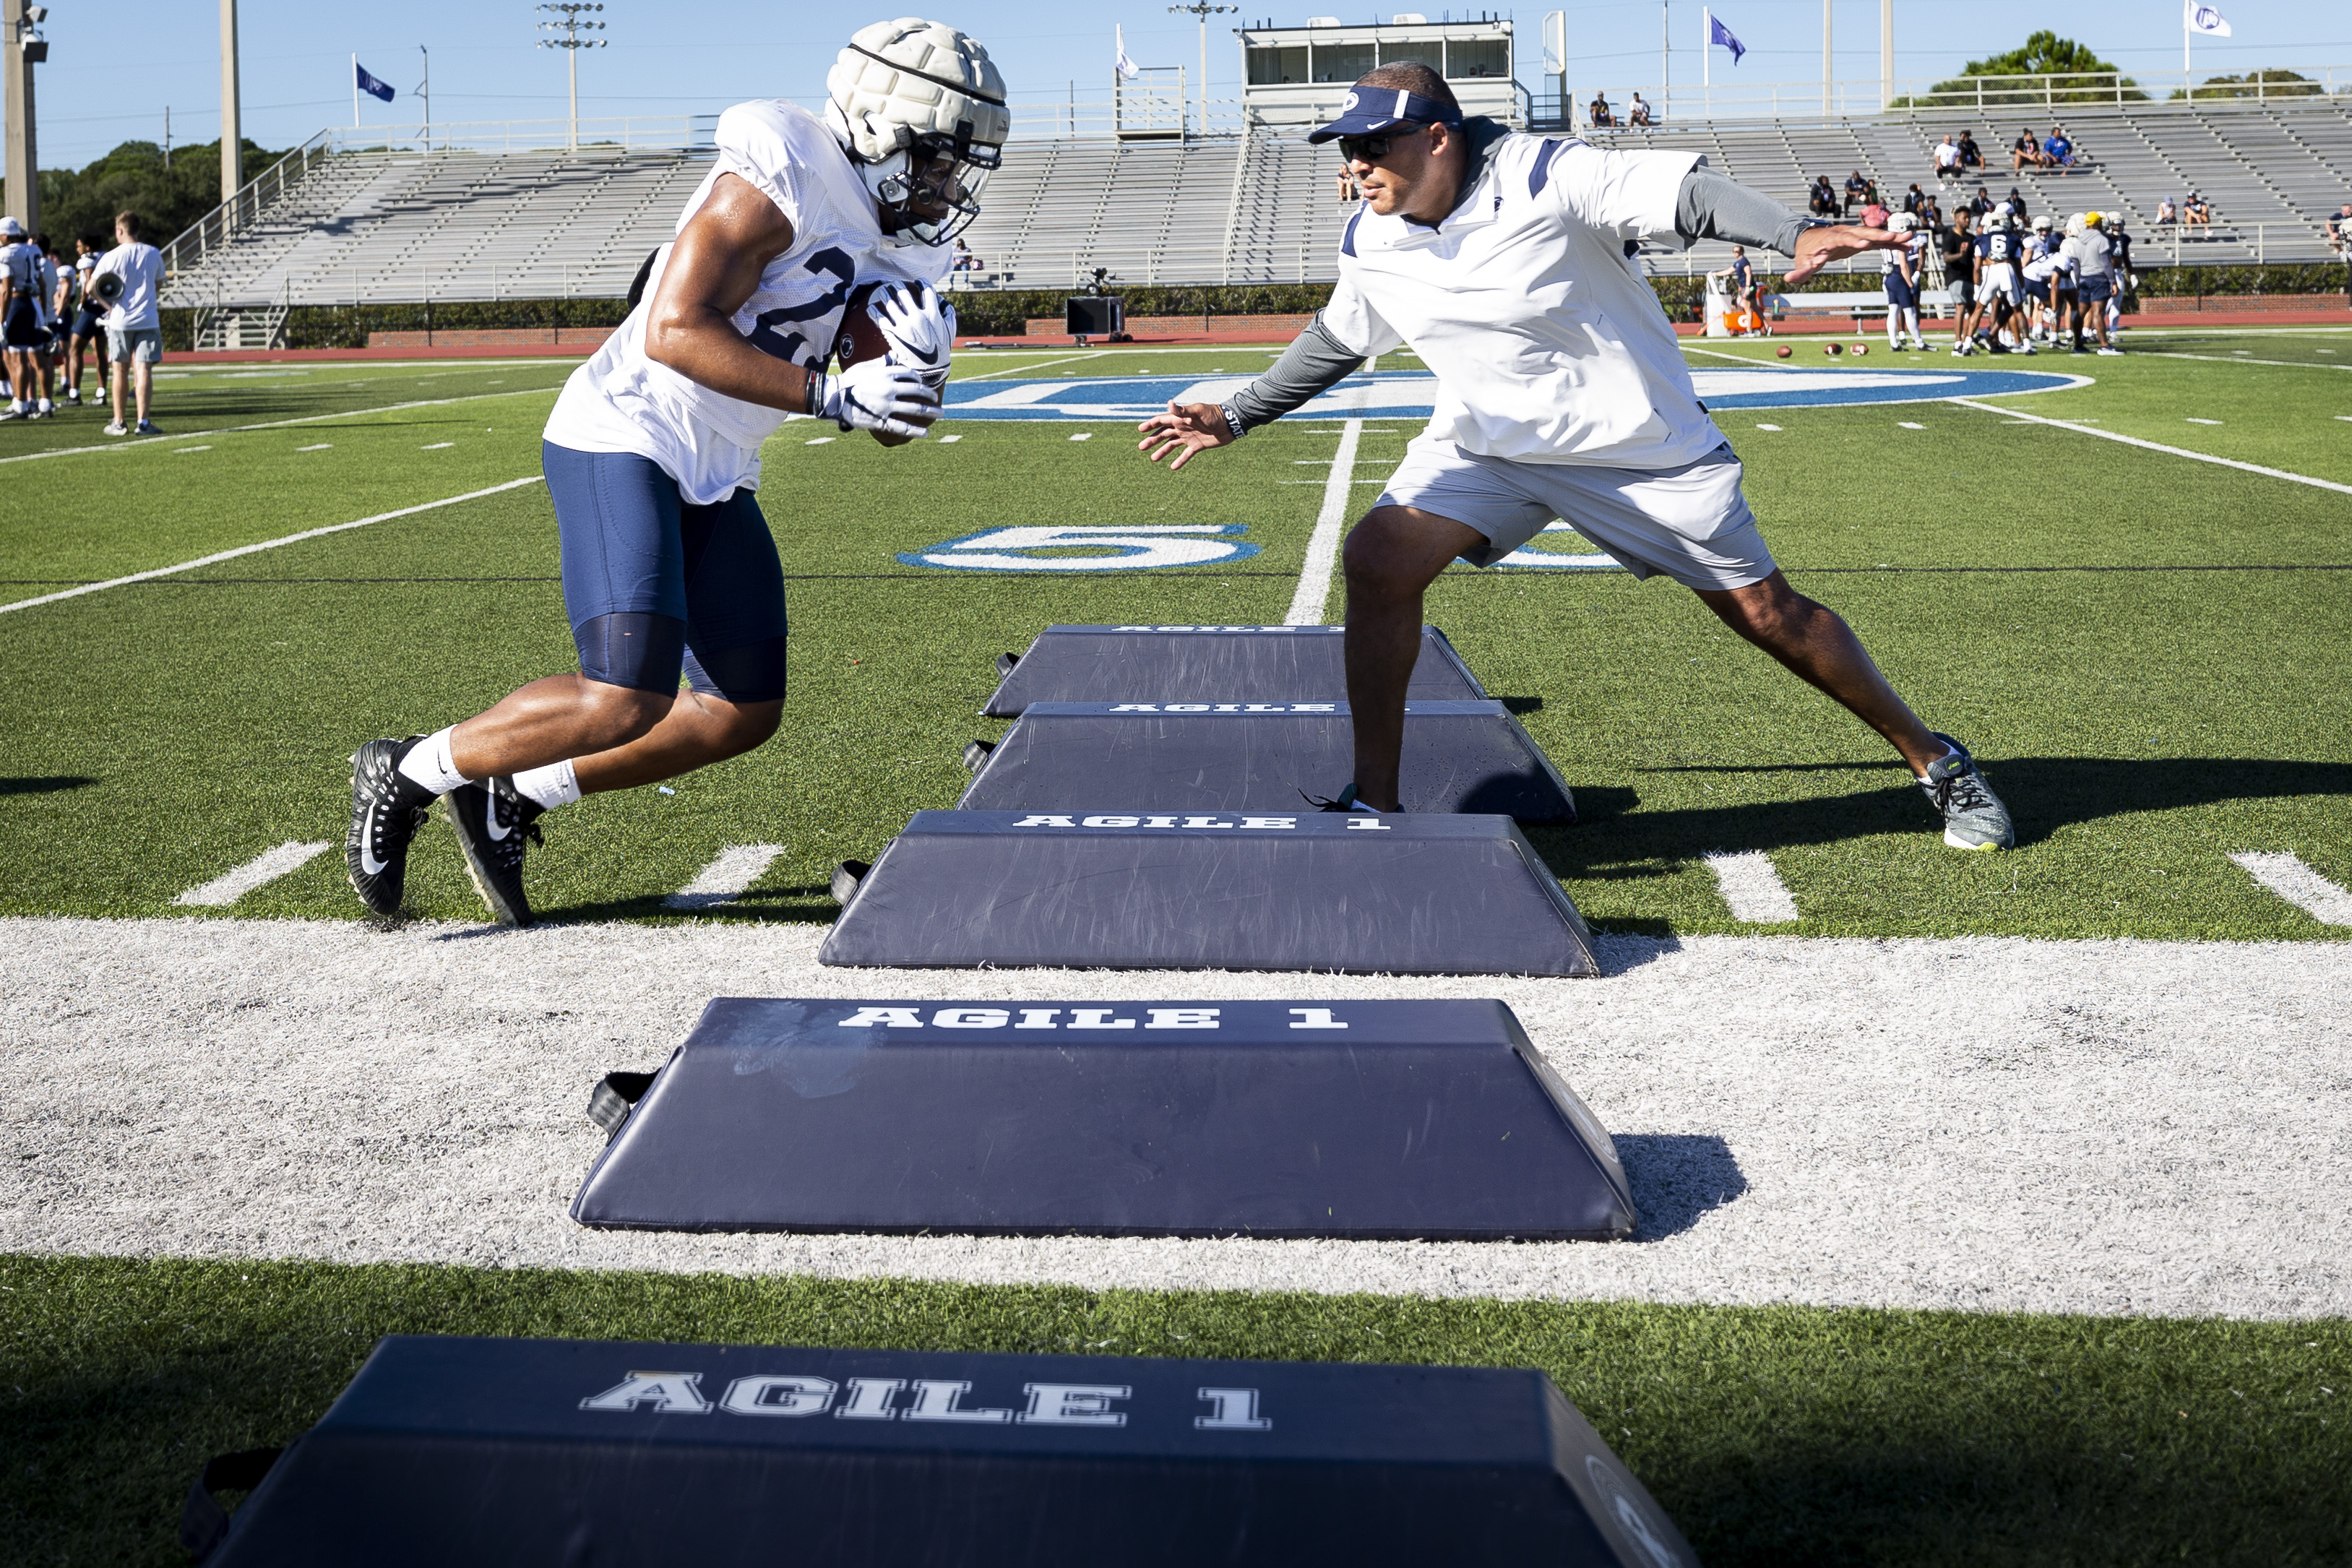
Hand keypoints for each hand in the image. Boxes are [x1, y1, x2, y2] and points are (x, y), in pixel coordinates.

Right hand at [816, 358, 937, 438]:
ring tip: (940, 413)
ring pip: (915, 409)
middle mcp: (890, 388)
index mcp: (886, 374)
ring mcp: (887, 405)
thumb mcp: (865, 367)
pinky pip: (903, 426)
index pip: (910, 375)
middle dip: (930, 395)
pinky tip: (926, 433)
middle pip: (917, 391)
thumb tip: (893, 355)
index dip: (919, 380)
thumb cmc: (848, 380)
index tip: (922, 385)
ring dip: (931, 411)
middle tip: (937, 399)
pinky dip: (916, 430)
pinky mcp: (881, 420)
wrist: (833, 397)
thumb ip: (881, 362)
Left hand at [868, 280, 954, 389]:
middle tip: (894, 285)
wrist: (931, 370)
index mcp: (933, 314)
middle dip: (897, 285)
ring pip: (889, 302)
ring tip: (881, 292)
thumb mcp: (949, 331)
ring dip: (883, 294)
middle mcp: (918, 317)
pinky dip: (874, 311)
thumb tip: (943, 303)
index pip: (926, 289)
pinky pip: (879, 318)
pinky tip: (872, 309)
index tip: (917, 282)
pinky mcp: (893, 334)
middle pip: (903, 292)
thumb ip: (947, 315)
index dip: (921, 282)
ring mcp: (904, 325)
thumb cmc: (941, 350)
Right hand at [1136, 400, 1234, 470]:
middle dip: (1152, 440)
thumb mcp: (1198, 411)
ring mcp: (1189, 437)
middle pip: (1163, 434)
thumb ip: (1183, 410)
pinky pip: (1186, 454)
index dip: (1150, 425)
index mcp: (1181, 418)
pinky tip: (1173, 467)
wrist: (1230, 424)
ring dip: (1162, 451)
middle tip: (1141, 448)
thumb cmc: (1214, 415)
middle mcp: (1183, 427)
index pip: (1162, 421)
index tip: (1140, 430)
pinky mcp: (1197, 445)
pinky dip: (1179, 461)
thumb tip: (1169, 403)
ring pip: (1172, 445)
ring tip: (1153, 459)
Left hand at [1786, 224, 1902, 285]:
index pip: (1843, 238)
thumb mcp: (1801, 263)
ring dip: (1892, 236)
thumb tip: (1789, 278)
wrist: (1810, 240)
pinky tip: (1907, 245)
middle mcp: (1846, 233)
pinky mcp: (1862, 240)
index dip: (1853, 241)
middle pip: (1864, 233)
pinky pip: (1879, 242)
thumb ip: (1799, 271)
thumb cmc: (1805, 253)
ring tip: (1910, 237)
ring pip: (1875, 235)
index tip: (1865, 244)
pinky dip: (1892, 243)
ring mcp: (1855, 235)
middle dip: (1880, 235)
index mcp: (1831, 238)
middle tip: (1895, 236)